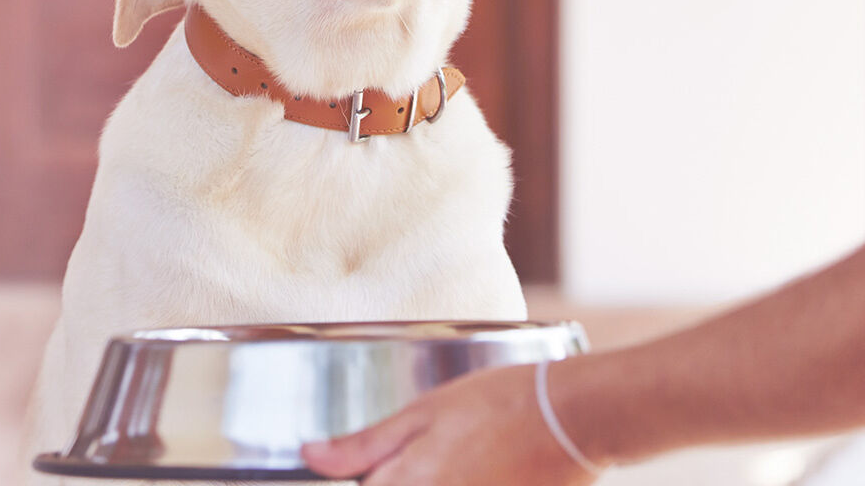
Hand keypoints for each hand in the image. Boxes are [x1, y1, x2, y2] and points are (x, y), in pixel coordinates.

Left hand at [301, 363, 601, 484]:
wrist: (570, 419)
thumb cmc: (496, 403)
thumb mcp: (424, 412)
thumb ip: (364, 444)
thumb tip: (310, 456)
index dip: (358, 479)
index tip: (363, 470)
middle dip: (389, 479)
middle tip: (424, 455)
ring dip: (416, 481)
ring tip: (455, 454)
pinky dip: (455, 483)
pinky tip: (470, 467)